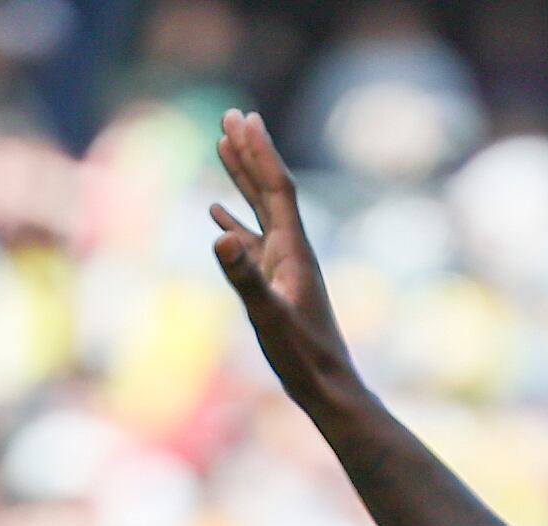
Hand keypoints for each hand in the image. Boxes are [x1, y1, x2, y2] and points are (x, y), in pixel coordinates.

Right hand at [210, 110, 354, 404]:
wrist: (328, 389)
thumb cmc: (302, 358)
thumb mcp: (269, 316)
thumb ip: (245, 276)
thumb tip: (220, 235)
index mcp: (293, 251)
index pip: (277, 188)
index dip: (261, 152)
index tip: (243, 118)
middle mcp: (292, 252)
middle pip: (269, 189)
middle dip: (250, 152)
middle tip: (231, 115)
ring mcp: (284, 267)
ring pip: (260, 210)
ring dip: (242, 178)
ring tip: (223, 145)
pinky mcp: (276, 285)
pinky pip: (252, 241)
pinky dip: (235, 220)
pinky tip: (219, 213)